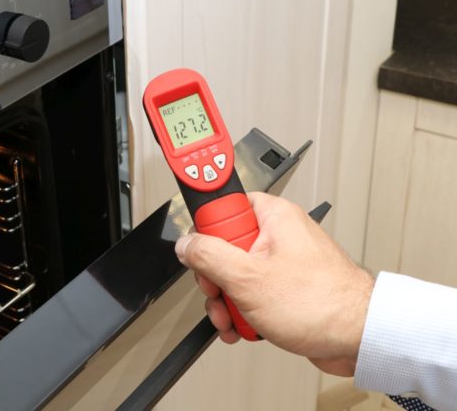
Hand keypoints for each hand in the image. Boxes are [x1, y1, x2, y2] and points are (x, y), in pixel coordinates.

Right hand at [175, 192, 374, 376]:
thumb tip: (186, 244)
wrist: (360, 338)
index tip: (204, 253)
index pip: (223, 208)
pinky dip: (244, 310)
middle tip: (219, 292)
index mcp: (272, 216)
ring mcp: (282, 261)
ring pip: (236, 274)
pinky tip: (245, 326)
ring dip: (227, 301)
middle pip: (224, 247)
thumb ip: (209, 256)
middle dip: (215, 279)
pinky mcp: (286, 286)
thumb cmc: (322, 303)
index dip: (208, 233)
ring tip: (232, 318)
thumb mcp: (248, 278)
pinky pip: (252, 291)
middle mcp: (278, 234)